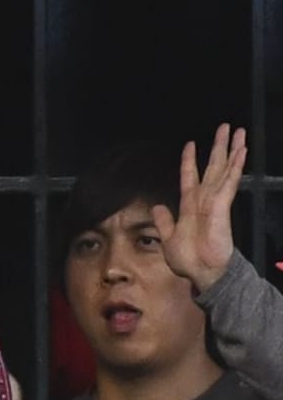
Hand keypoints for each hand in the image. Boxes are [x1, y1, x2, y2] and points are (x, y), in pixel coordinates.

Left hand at [153, 122, 245, 293]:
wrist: (202, 272)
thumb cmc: (188, 259)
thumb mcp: (169, 238)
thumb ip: (164, 221)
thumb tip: (158, 206)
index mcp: (189, 206)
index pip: (189, 177)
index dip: (189, 161)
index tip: (190, 145)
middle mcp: (203, 200)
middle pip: (212, 167)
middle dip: (218, 147)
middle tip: (225, 127)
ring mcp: (215, 201)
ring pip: (223, 170)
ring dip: (231, 150)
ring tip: (238, 132)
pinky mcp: (222, 205)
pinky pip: (229, 182)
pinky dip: (235, 167)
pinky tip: (241, 152)